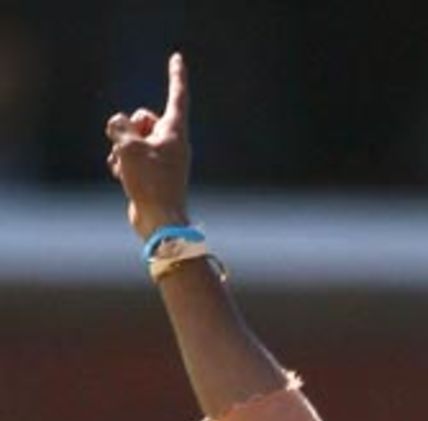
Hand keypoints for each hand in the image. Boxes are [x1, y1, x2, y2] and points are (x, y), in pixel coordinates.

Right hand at [105, 51, 190, 239]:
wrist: (159, 222)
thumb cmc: (150, 183)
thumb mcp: (128, 146)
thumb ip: (119, 126)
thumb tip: (117, 126)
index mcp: (175, 132)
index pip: (177, 95)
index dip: (175, 75)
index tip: (177, 58)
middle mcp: (172, 143)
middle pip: (144, 118)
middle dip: (129, 127)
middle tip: (128, 146)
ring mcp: (162, 159)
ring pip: (134, 139)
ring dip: (121, 148)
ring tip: (122, 165)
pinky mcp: (152, 174)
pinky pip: (132, 157)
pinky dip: (123, 162)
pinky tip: (118, 174)